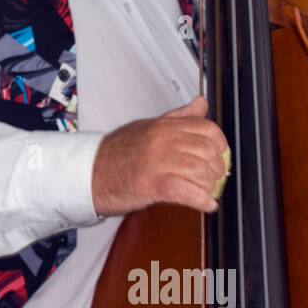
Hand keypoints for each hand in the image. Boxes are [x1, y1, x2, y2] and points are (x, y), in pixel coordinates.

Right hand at [92, 95, 229, 215]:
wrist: (88, 174)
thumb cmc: (115, 154)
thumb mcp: (148, 127)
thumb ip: (178, 117)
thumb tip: (200, 103)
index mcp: (164, 126)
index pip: (207, 129)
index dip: (220, 145)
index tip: (219, 156)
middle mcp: (163, 141)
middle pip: (208, 152)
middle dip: (216, 169)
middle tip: (213, 178)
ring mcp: (158, 162)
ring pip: (201, 172)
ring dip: (209, 186)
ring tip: (206, 192)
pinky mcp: (152, 184)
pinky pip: (187, 191)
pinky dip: (201, 200)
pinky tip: (206, 204)